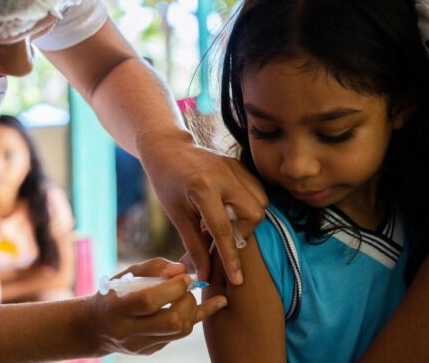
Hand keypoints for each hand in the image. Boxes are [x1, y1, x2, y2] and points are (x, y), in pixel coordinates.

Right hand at [86, 258, 226, 355]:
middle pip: (170, 321)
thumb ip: (154, 268)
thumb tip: (181, 269)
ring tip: (187, 294)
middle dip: (187, 300)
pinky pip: (182, 335)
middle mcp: (129, 332)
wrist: (96, 327)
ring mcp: (142, 345)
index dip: (172, 287)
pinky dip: (200, 316)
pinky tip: (219, 302)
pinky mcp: (153, 350)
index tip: (183, 276)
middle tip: (186, 286)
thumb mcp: (126, 274)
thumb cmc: (114, 293)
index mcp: (118, 309)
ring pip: (180, 331)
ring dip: (192, 308)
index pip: (149, 301)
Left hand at [138, 135, 266, 284]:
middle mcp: (225, 176)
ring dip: (248, 218)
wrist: (168, 148)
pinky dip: (249, 203)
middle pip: (254, 214)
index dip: (231, 259)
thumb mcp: (177, 216)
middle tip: (224, 235)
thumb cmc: (167, 183)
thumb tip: (205, 274)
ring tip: (226, 220)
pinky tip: (230, 207)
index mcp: (203, 189)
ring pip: (261, 201)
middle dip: (244, 231)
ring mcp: (235, 168)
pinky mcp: (239, 164)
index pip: (224, 231)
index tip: (237, 280)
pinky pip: (257, 189)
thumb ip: (194, 245)